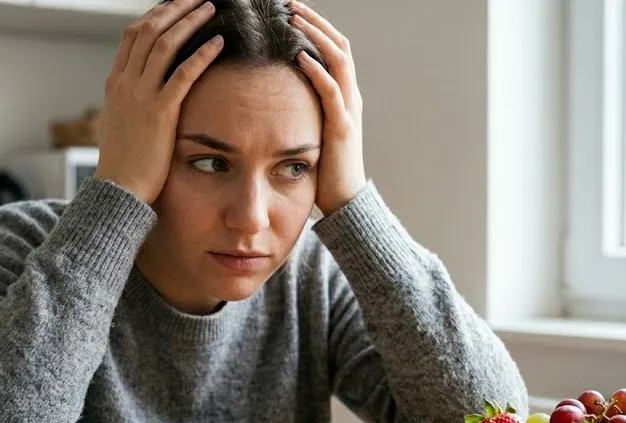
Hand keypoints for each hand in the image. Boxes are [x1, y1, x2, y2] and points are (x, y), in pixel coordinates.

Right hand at [94, 0, 223, 204]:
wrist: (118, 189)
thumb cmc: (122, 161)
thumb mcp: (117, 122)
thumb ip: (127, 100)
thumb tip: (137, 89)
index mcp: (115, 83)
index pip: (132, 35)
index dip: (155, 14)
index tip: (175, 4)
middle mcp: (125, 83)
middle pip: (149, 30)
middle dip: (174, 8)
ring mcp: (140, 96)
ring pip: (165, 44)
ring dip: (189, 22)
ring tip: (210, 8)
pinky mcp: (160, 113)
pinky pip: (183, 74)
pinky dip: (202, 54)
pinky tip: (219, 43)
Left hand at [290, 1, 367, 215]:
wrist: (345, 201)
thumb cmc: (324, 170)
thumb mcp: (312, 132)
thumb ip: (302, 112)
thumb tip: (275, 98)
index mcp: (343, 96)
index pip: (333, 49)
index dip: (316, 27)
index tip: (291, 10)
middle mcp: (350, 96)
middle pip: (339, 44)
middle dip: (315, 21)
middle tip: (291, 3)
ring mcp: (349, 110)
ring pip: (338, 59)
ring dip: (316, 35)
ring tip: (294, 18)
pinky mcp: (341, 127)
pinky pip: (332, 91)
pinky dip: (316, 70)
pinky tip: (299, 55)